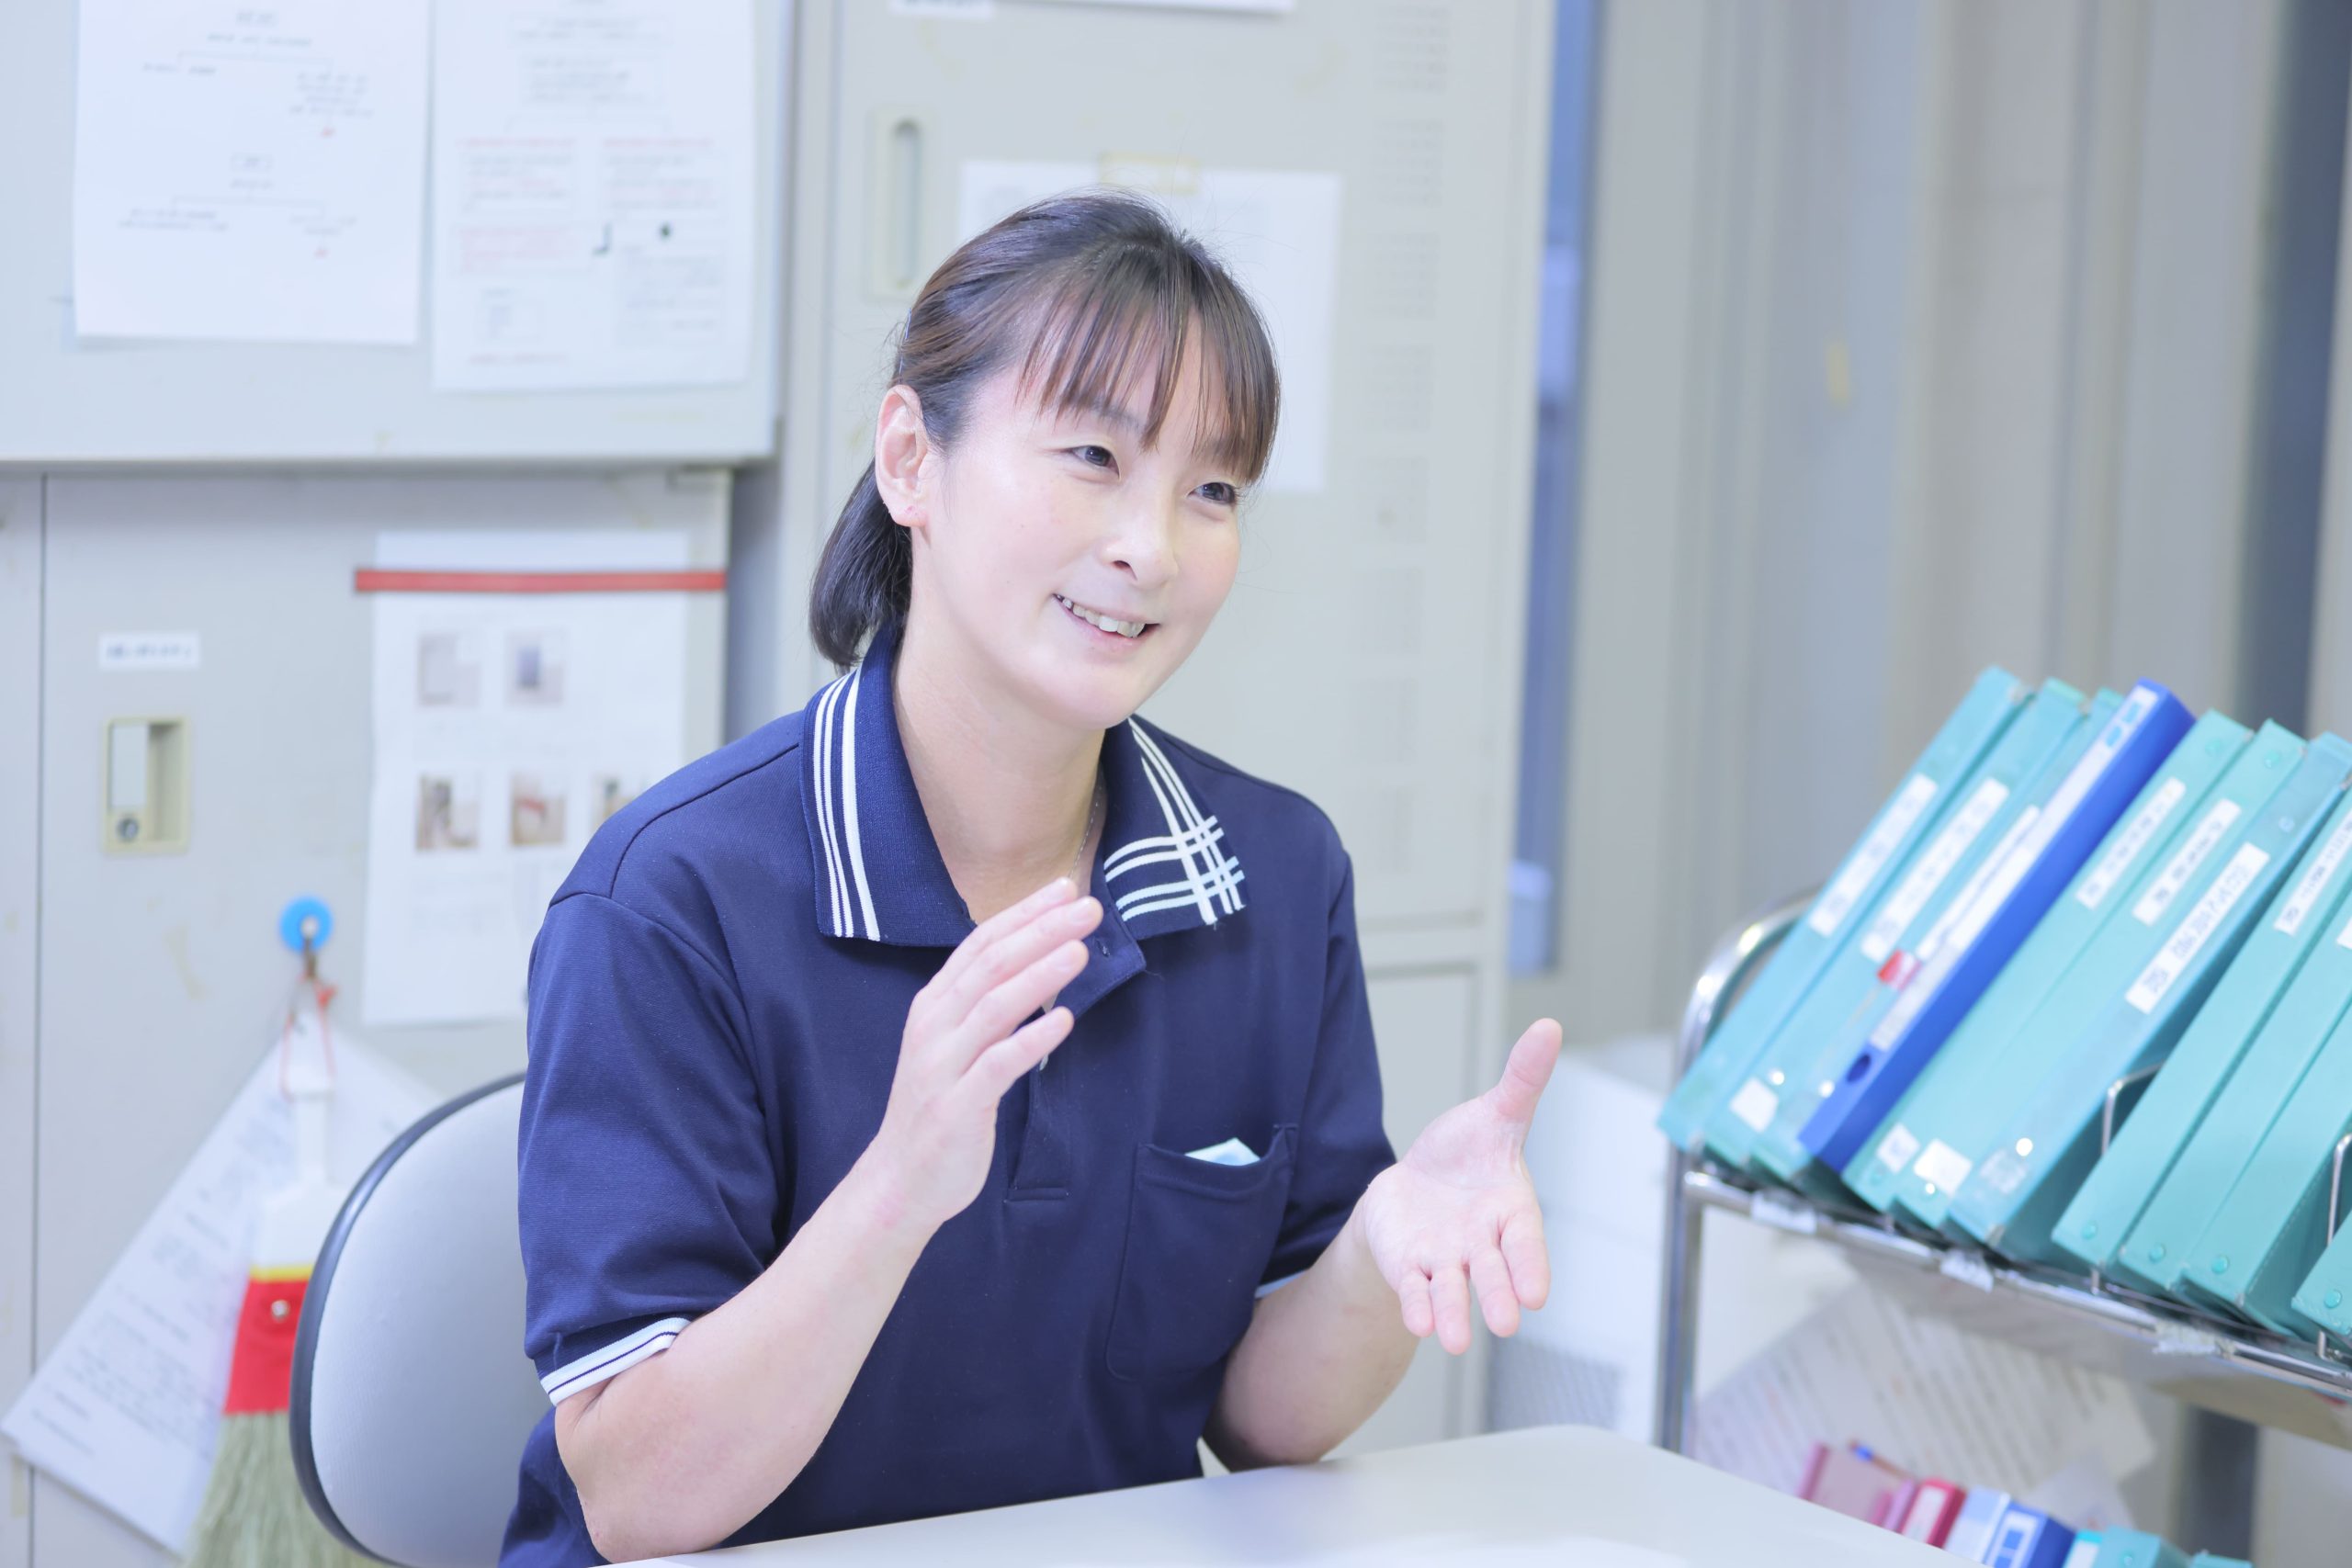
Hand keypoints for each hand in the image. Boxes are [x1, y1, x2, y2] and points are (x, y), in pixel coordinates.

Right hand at [861, 878, 1102, 1229]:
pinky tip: (1063, 1020)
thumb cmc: (939, 1105)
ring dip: (1039, 974)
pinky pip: (997, 1065)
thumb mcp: (957, 1043)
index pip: (980, 944)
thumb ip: (989, 1005)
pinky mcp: (957, 1106)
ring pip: (993, 1006)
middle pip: (990, 965)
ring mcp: (942, 1065)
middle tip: (1087, 908)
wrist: (901, 1179)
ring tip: (1080, 951)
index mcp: (934, 1004)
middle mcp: (934, 1026)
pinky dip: (1031, 1040)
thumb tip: (1040, 962)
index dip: (1023, 913)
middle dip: (1040, 931)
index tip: (1064, 888)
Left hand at [1354, 1018, 1561, 1353]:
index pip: (1526, 1240)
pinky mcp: (1412, 1267)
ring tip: (1455, 1340)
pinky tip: (1418, 1321)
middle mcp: (1483, 1244)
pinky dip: (1418, 1305)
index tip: (1536, 1293)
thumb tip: (1548, 1026)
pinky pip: (1416, 1289)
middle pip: (1494, 1273)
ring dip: (1454, 1313)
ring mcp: (1447, 1260)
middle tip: (1506, 1323)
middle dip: (1498, 1295)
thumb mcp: (1493, 1113)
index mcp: (1510, 1209)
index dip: (1531, 1263)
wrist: (1417, 1186)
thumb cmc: (1466, 1155)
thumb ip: (1522, 1081)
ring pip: (1454, 1291)